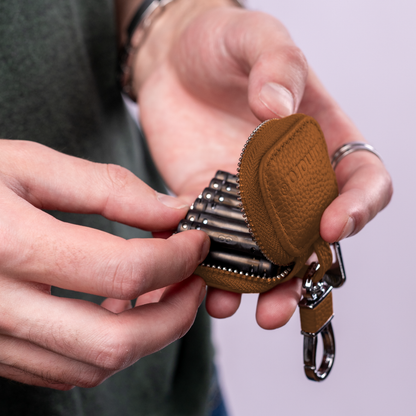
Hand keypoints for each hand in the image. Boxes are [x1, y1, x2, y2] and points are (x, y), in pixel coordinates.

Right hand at [0, 139, 209, 388]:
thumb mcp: (27, 164)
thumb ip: (105, 187)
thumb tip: (171, 210)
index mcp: (8, 246)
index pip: (123, 271)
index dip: (177, 257)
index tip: (198, 240)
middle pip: (116, 341)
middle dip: (176, 314)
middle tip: (196, 280)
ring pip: (95, 365)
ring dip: (150, 334)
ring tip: (167, 292)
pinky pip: (68, 368)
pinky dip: (112, 345)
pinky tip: (121, 308)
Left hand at [133, 1, 392, 327]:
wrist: (173, 60)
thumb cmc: (222, 42)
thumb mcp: (256, 38)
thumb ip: (277, 67)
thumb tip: (278, 110)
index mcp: (320, 141)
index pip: (360, 182)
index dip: (357, 209)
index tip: (331, 226)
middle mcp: (288, 179)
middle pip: (306, 238)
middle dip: (294, 276)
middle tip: (275, 304)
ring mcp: (245, 197)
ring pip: (256, 253)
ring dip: (245, 287)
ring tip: (226, 304)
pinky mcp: (205, 204)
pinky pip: (207, 241)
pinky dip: (198, 266)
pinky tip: (185, 281)